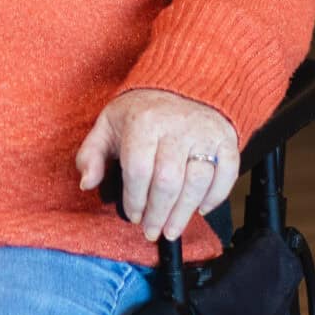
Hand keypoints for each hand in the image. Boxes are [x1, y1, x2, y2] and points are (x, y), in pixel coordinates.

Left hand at [74, 88, 237, 242]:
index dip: (134, 200)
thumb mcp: (108, 124)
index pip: (138, 170)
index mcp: (144, 122)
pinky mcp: (226, 139)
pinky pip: (227, 174)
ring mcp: (204, 133)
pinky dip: (216, 196)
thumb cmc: (142, 111)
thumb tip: (87, 183)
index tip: (133, 215)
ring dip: (184, 213)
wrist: (182, 84)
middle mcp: (176, 126)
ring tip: (172, 229)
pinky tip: (200, 209)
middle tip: (152, 231)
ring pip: (197, 182)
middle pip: (168, 181)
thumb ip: (91, 154)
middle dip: (158, 214)